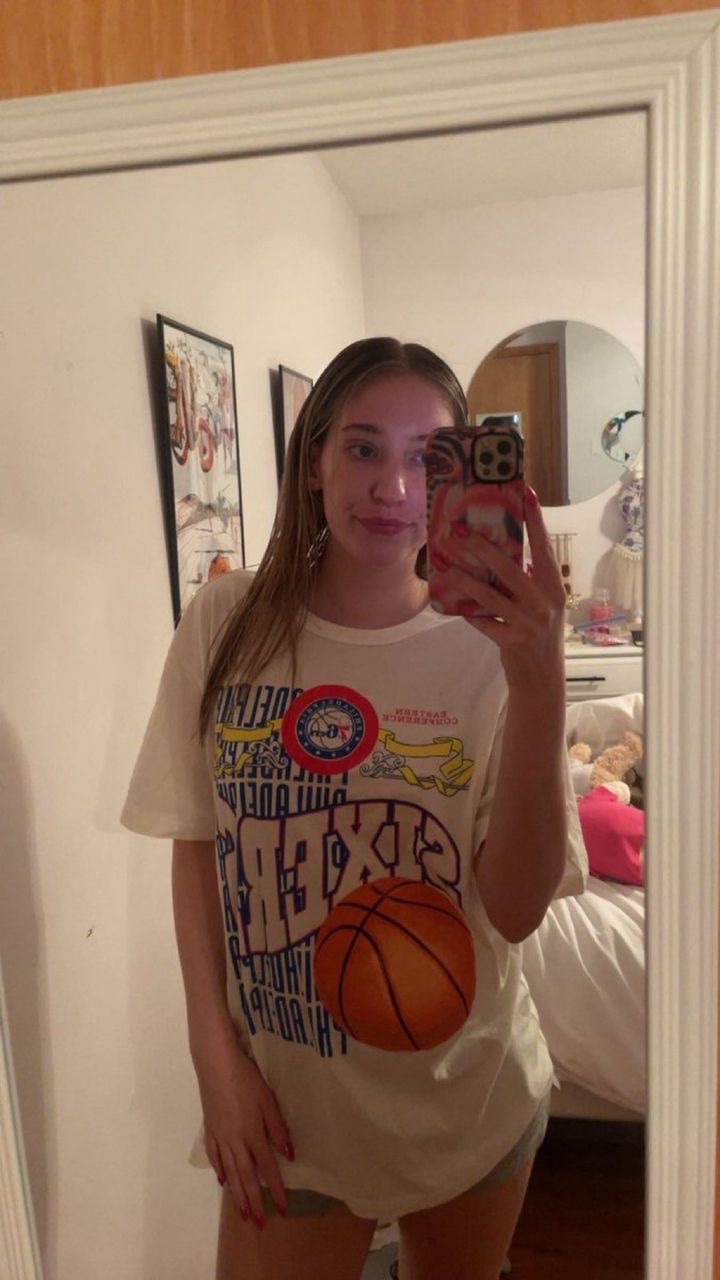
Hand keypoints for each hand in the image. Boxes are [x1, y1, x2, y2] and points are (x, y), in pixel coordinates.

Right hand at [194, 1032, 293, 1227]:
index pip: (267, 1168)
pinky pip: (215, 1157)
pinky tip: (223, 1182)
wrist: (215, 1065)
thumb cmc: (246, 1079)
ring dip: (237, 1195)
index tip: (282, 1209)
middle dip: (254, 1202)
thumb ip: (278, 1128)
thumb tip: (289, 1155)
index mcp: (253, 1134)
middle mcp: (235, 1142)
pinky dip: (219, 1171)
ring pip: (229, 1173)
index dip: (275, 1189)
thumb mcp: (268, 1100)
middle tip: (258, 1225)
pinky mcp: (209, 1130)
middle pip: (246, 1178)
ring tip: (241, 1214)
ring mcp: (220, 1137)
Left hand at [443, 486, 566, 692]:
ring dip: (466, 581)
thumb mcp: (541, 604)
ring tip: (447, 569)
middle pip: (510, 569)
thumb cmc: (538, 633)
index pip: (543, 547)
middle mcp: (545, 602)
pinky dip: (468, 613)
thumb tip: (497, 551)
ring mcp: (528, 623)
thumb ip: (526, 580)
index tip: (526, 491)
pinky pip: (483, 622)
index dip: (535, 519)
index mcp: (553, 587)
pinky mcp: (511, 641)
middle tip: (462, 533)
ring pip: (490, 596)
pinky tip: (453, 604)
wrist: (542, 677)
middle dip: (484, 550)